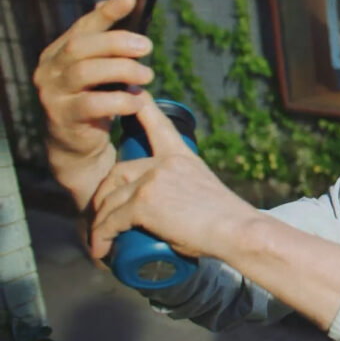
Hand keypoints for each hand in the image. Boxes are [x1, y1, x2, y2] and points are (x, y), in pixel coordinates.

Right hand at [32, 0, 154, 209]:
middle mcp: (50, 70)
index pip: (82, 26)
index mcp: (59, 52)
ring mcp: (53, 94)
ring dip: (123, 70)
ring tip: (147, 76)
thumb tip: (125, 3)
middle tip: (147, 47)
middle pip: (82, 46)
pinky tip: (137, 102)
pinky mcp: (63, 118)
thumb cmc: (94, 100)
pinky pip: (94, 104)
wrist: (77, 146)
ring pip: (86, 72)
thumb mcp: (100, 72)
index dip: (106, 12)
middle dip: (118, 42)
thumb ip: (108, 45)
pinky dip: (121, 101)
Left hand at [88, 93, 256, 259]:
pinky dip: (101, 239)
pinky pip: (110, 222)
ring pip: (109, 200)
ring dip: (99, 223)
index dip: (140, 105)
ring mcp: (152, 180)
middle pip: (117, 171)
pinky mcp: (143, 203)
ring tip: (99, 241)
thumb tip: (170, 208)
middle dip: (103, 195)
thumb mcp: (204, 191)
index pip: (156, 122)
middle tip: (101, 215)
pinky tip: (101, 250)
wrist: (238, 230)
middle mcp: (164, 162)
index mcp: (181, 154)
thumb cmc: (227, 221)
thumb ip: (183, 189)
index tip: (130, 90)